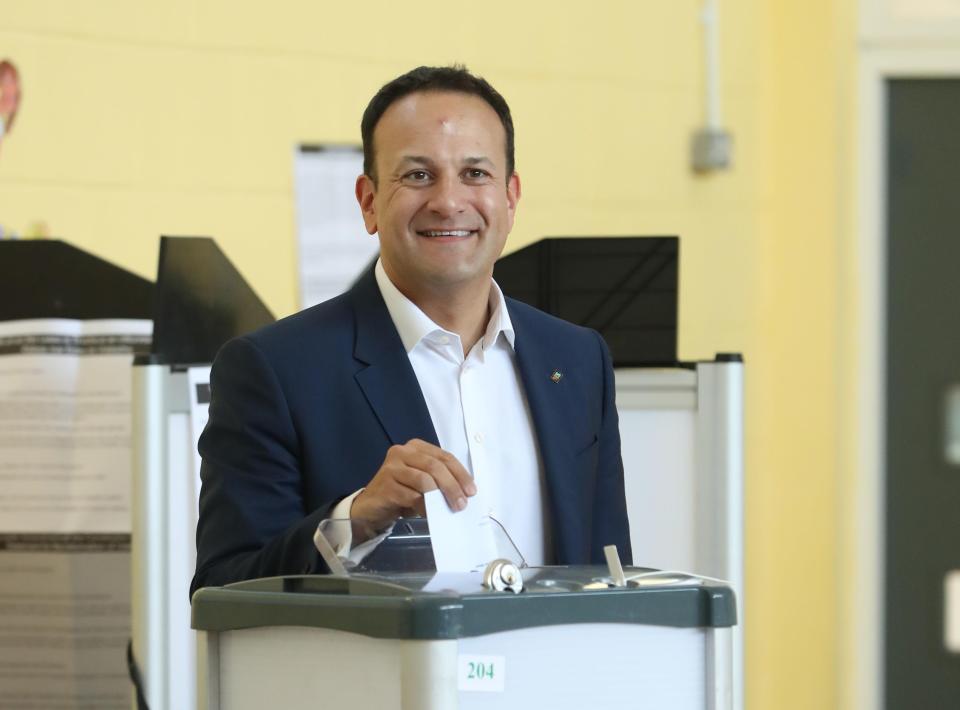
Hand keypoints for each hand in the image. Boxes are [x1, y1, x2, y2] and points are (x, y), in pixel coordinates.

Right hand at [351, 439, 476, 531]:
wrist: (372, 507)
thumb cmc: (402, 492)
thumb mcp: (423, 481)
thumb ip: (440, 479)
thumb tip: (464, 492)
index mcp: (415, 447)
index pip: (444, 456)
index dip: (460, 473)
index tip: (472, 491)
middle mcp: (402, 452)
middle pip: (435, 466)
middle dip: (452, 485)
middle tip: (462, 503)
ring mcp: (391, 468)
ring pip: (424, 480)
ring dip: (441, 496)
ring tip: (450, 509)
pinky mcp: (386, 486)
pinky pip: (412, 496)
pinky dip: (425, 507)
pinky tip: (430, 514)